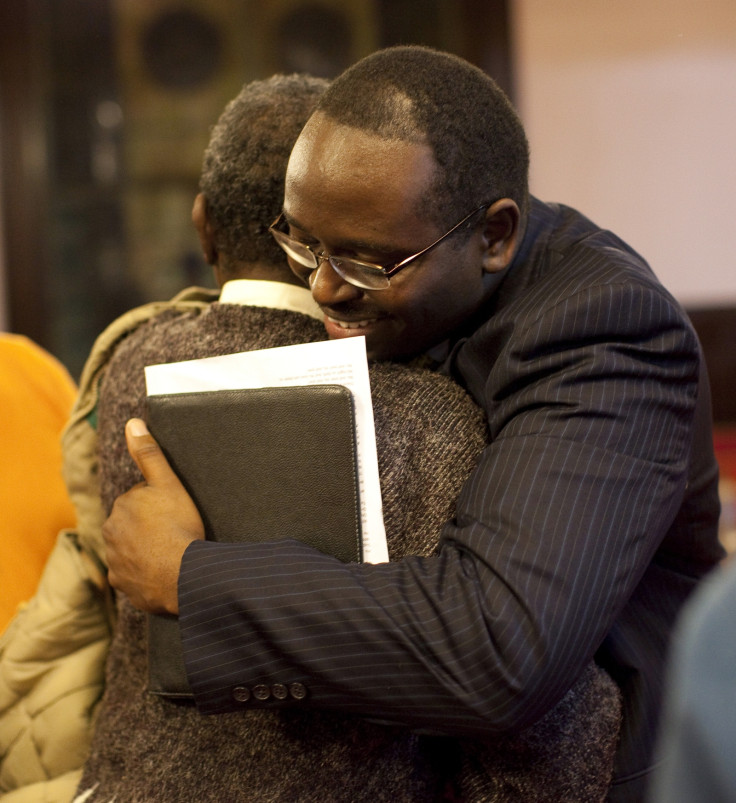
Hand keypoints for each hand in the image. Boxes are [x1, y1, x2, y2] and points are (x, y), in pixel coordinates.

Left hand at [102, 418, 204, 613]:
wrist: (183, 575)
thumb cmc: (178, 527)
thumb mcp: (168, 484)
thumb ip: (149, 454)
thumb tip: (133, 423)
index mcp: (121, 506)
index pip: (141, 499)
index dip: (162, 504)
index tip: (176, 513)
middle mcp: (111, 533)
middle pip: (134, 524)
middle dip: (151, 526)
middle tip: (176, 532)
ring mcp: (115, 561)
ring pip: (133, 548)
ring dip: (148, 549)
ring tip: (173, 552)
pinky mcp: (122, 584)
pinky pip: (133, 574)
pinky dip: (146, 572)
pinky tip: (165, 571)